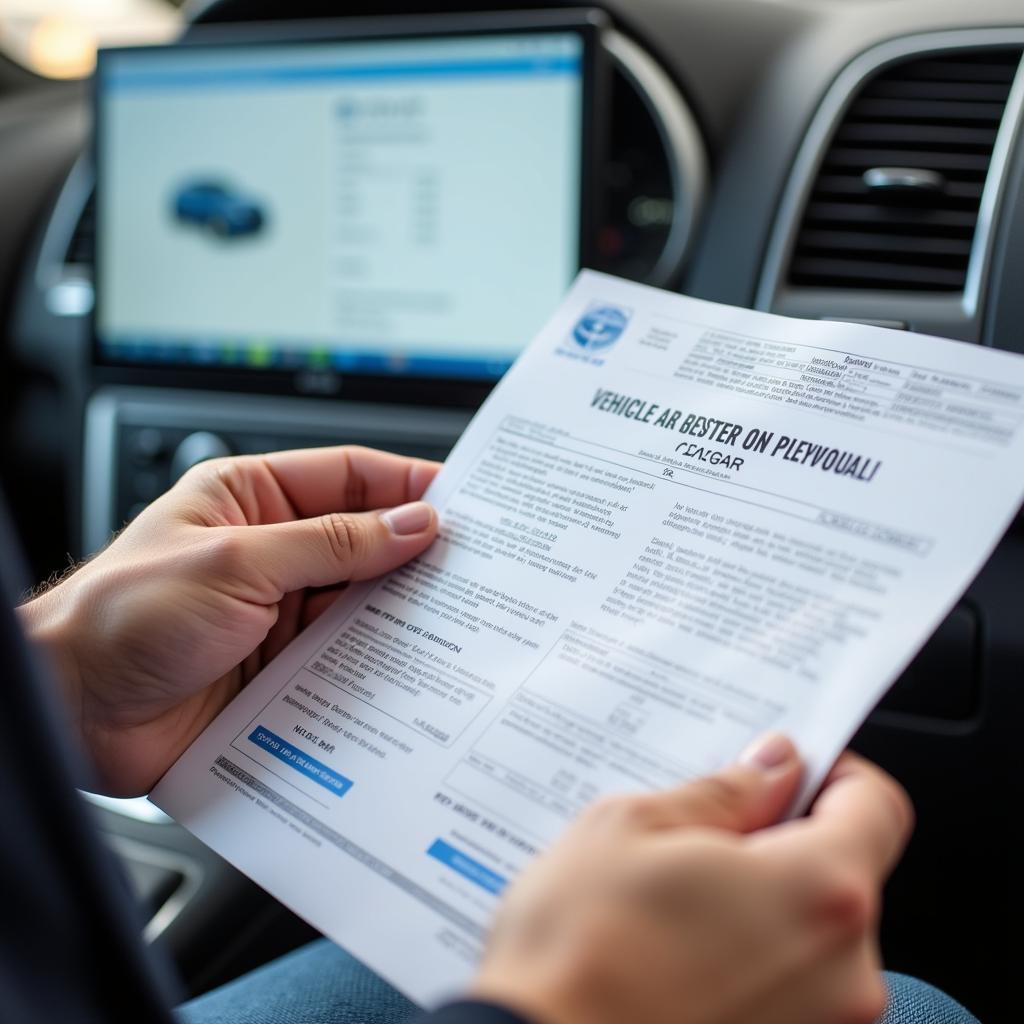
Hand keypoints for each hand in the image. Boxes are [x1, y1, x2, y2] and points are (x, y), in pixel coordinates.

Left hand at [18, 446, 439, 795]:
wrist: (70, 712)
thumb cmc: (121, 616)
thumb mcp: (237, 562)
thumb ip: (331, 543)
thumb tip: (411, 525)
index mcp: (249, 498)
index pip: (347, 477)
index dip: (406, 486)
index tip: (461, 502)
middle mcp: (268, 550)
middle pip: (361, 541)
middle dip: (412, 553)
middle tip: (472, 565)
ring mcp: (275, 611)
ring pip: (358, 602)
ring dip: (399, 611)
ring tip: (451, 617)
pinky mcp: (279, 666)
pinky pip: (343, 656)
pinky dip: (376, 660)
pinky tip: (407, 664)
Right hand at [471, 736, 912, 1023]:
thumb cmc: (577, 955)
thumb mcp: (632, 827)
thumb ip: (722, 793)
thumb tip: (770, 768)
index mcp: (818, 892)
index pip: (875, 807)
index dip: (833, 773)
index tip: (786, 769)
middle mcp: (843, 972)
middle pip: (841, 872)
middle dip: (780, 842)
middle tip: (698, 835)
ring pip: (808, 931)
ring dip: (756, 902)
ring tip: (670, 900)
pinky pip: (786, 984)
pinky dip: (745, 955)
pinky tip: (671, 949)